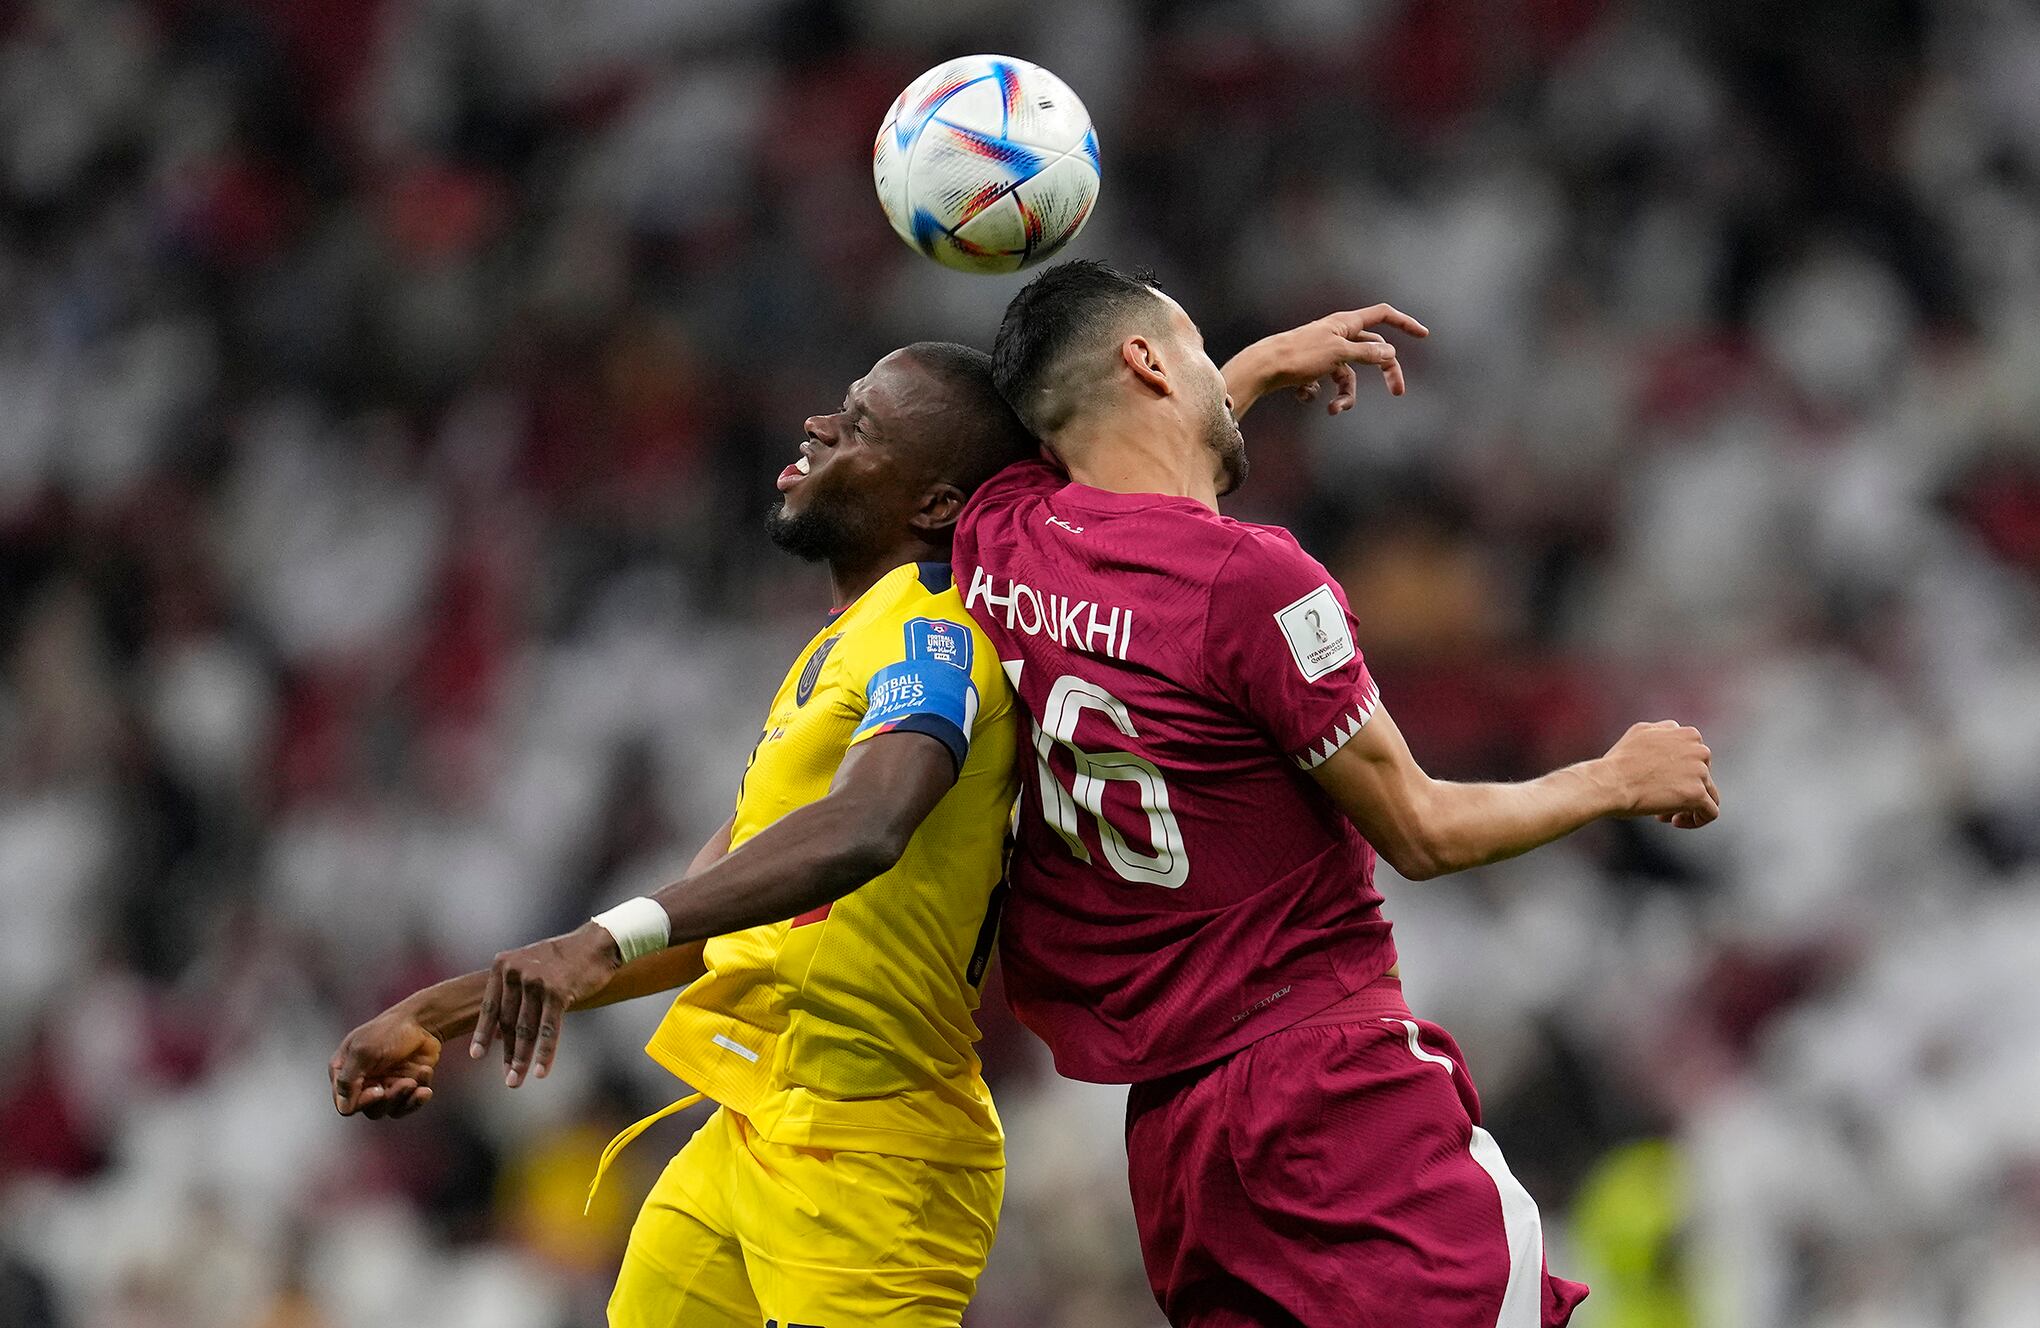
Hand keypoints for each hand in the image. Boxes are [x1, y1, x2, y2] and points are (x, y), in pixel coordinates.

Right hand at [330, 1005, 442, 1118]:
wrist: (424, 1021)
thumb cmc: (390, 1031)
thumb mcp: (363, 1051)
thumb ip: (348, 1080)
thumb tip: (344, 1108)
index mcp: (345, 1072)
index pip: (345, 1104)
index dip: (362, 1102)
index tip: (378, 1091)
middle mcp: (363, 1082)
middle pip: (371, 1110)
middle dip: (390, 1099)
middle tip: (407, 1083)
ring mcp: (385, 1085)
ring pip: (390, 1109)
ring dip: (405, 1098)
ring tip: (415, 1081)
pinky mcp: (406, 1087)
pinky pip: (408, 1105)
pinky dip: (418, 1098)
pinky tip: (425, 1081)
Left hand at [471, 922, 623, 1086]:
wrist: (596, 943)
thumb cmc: (563, 958)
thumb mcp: (529, 966)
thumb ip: (512, 992)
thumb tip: (496, 1032)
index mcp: (503, 965)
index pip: (490, 1006)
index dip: (482, 1033)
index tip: (477, 1055)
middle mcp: (515, 972)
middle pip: (508, 1022)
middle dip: (507, 1053)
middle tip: (508, 1078)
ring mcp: (536, 981)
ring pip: (526, 1029)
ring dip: (522, 1058)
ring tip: (516, 1080)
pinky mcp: (558, 992)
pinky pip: (549, 1029)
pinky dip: (545, 1053)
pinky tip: (542, 1071)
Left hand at [1225, 305, 1429, 418]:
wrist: (1261, 369)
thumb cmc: (1299, 356)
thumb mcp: (1339, 353)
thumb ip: (1367, 353)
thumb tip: (1390, 352)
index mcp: (1345, 323)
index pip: (1382, 315)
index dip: (1404, 323)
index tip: (1423, 335)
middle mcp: (1335, 335)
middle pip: (1371, 351)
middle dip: (1385, 372)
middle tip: (1398, 392)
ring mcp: (1322, 353)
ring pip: (1347, 376)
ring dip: (1345, 395)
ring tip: (1334, 409)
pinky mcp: (1308, 370)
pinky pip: (1324, 385)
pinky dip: (1317, 394)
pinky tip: (1301, 393)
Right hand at [1600, 720, 1718, 827]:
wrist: (1608, 782)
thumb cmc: (1618, 763)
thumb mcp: (1641, 732)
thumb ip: (1663, 730)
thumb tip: (1673, 731)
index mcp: (1688, 734)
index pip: (1696, 757)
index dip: (1679, 772)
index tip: (1661, 782)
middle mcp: (1698, 749)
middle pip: (1703, 776)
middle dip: (1683, 788)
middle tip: (1660, 800)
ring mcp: (1700, 772)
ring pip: (1708, 795)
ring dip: (1687, 806)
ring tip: (1665, 814)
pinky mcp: (1697, 795)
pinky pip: (1710, 813)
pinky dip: (1697, 820)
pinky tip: (1674, 821)